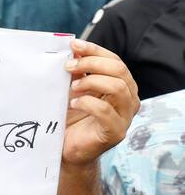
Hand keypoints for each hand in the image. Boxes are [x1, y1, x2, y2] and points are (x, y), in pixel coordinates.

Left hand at [62, 38, 138, 166]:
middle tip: (67, 67)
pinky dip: (87, 103)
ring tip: (72, 87)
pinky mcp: (116, 132)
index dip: (95, 50)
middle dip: (91, 63)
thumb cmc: (71, 117)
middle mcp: (128, 99)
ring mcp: (125, 117)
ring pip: (118, 87)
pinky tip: (73, 104)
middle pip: (119, 70)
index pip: (115, 61)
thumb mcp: (73, 89)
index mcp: (121, 86)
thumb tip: (73, 51)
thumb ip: (77, 72)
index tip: (74, 45)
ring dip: (91, 82)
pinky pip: (106, 112)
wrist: (67, 148)